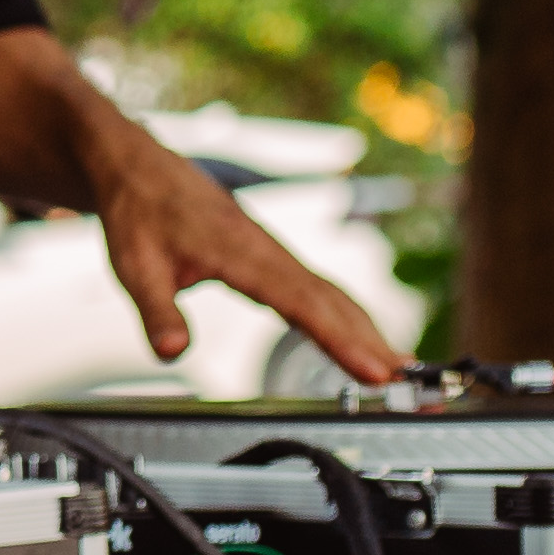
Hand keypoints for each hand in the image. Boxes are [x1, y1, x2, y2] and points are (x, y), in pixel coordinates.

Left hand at [92, 147, 408, 386]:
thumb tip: (172, 351)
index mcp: (242, 254)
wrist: (137, 164)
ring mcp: (276, 255)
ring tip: (409, 376)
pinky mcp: (273, 259)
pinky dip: (351, 318)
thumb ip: (156, 309)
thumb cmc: (138, 210)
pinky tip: (367, 340)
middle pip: (335, 304)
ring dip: (372, 334)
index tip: (378, 372)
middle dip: (378, 347)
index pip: (303, 303)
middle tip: (419, 389)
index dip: (342, 340)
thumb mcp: (135, 264)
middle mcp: (270, 253)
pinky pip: (322, 291)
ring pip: (335, 296)